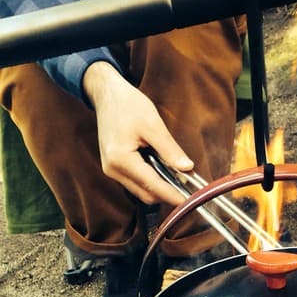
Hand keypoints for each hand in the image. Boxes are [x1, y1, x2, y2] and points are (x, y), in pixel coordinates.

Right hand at [82, 61, 193, 205]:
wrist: (107, 95)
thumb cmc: (127, 104)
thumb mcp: (153, 124)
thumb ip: (170, 149)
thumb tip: (187, 168)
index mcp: (120, 159)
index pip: (152, 186)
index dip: (172, 195)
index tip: (190, 200)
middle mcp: (113, 170)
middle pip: (146, 195)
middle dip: (167, 193)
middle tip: (188, 186)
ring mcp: (112, 171)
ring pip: (141, 191)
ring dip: (159, 188)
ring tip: (177, 176)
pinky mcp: (114, 169)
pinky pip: (136, 183)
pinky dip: (151, 181)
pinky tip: (162, 170)